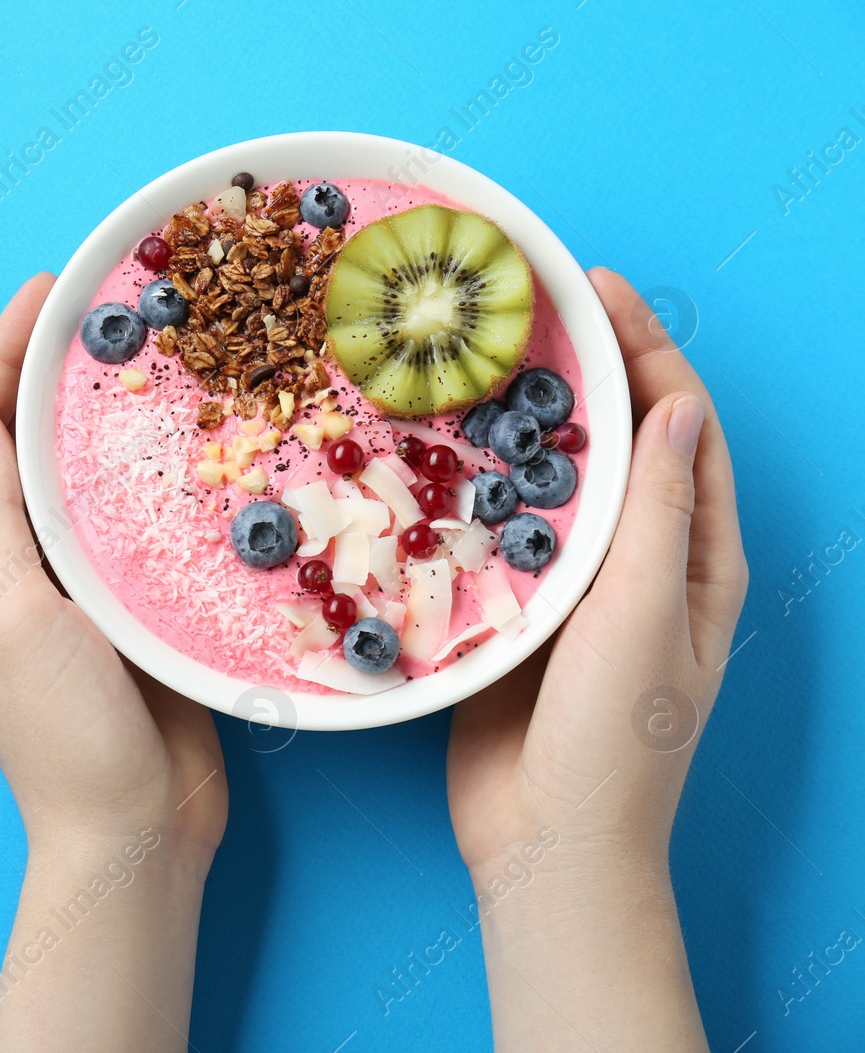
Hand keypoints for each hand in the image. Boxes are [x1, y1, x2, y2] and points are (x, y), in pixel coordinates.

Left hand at [0, 273, 226, 1051]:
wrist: (132, 830)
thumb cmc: (63, 732)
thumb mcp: (11, 616)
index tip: (43, 293)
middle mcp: (1, 564)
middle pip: (11, 440)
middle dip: (42, 369)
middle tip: (98, 308)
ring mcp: (61, 584)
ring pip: (66, 472)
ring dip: (90, 412)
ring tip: (140, 353)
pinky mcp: (117, 604)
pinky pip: (119, 516)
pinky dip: (136, 469)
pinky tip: (178, 440)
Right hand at [445, 267, 748, 1049]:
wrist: (547, 842)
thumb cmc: (617, 738)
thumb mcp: (648, 616)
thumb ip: (658, 514)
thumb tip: (677, 406)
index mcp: (695, 561)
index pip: (679, 429)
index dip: (645, 351)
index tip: (594, 288)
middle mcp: (640, 564)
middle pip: (615, 443)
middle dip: (582, 371)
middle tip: (528, 308)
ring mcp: (573, 590)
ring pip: (550, 484)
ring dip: (520, 424)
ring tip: (476, 362)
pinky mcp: (514, 616)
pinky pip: (497, 537)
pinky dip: (472, 489)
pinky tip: (434, 456)